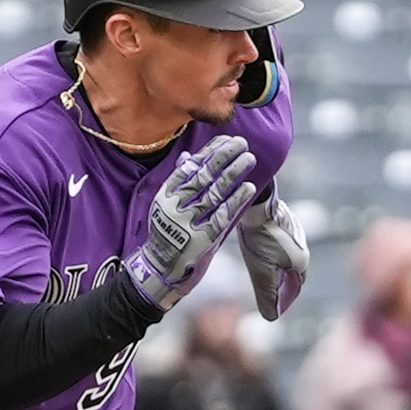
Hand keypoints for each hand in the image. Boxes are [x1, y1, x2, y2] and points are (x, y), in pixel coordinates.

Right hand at [125, 135, 257, 310]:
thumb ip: (177, 182)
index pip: (189, 167)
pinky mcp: (203, 240)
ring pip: (215, 192)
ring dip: (234, 174)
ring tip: (249, 159)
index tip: (225, 140)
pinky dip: (236, 200)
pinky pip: (223, 216)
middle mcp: (175, 207)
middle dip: (224, 157)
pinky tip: (249, 187)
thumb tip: (188, 156)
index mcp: (165, 196)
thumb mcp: (164, 206)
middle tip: (241, 143)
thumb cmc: (166, 235)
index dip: (209, 152)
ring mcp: (189, 224)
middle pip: (203, 176)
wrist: (161, 270)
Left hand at [235, 190, 308, 321]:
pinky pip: (278, 239)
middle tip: (266, 287)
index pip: (296, 286)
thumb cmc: (260, 239)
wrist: (256, 201)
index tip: (273, 302)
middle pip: (291, 270)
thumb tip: (271, 318)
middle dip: (281, 280)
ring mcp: (293, 230)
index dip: (286, 296)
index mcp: (301, 261)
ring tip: (260, 267)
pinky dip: (270, 248)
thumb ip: (268, 295)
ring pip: (285, 253)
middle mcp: (301, 245)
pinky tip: (258, 246)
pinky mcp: (282, 219)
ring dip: (275, 263)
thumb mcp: (262, 272)